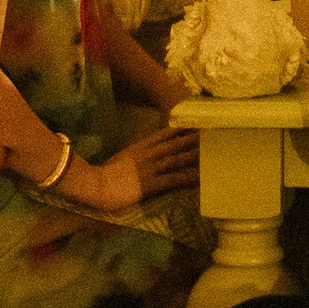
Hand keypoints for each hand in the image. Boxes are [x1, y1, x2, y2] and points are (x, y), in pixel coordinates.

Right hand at [55, 130, 203, 212]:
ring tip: (214, 152)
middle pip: (177, 143)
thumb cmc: (102, 175)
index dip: (184, 129)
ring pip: (179, 158)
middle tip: (215, 133)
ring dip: (196, 155)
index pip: (166, 134)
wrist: (94, 185)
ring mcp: (151, 168)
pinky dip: (188, 178)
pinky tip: (200, 178)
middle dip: (196, 138)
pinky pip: (173, 180)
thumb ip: (132, 157)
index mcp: (141, 146)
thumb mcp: (120, 160)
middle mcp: (149, 154)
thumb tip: (139, 159)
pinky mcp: (151, 184)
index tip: (198, 122)